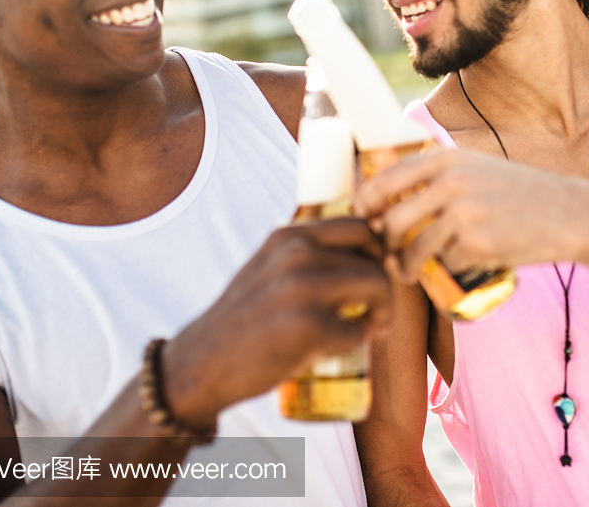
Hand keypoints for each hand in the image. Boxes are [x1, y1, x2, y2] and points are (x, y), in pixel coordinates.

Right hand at [164, 218, 391, 425]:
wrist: (203, 363)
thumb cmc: (247, 320)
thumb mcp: (271, 268)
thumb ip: (309, 254)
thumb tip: (371, 251)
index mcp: (289, 234)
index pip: (359, 225)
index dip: (376, 252)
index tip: (373, 275)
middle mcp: (296, 252)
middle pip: (374, 258)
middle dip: (385, 288)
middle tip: (376, 313)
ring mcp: (302, 287)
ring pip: (377, 286)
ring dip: (382, 313)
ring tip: (369, 329)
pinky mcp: (308, 326)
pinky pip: (359, 330)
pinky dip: (355, 344)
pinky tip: (335, 350)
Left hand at [356, 149, 588, 282]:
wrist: (569, 213)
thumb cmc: (518, 193)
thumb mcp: (476, 168)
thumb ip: (437, 177)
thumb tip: (385, 202)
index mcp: (447, 159)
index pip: (386, 180)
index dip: (367, 204)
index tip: (366, 219)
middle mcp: (452, 183)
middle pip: (394, 221)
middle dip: (385, 245)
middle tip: (389, 255)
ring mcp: (465, 214)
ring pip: (415, 250)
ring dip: (407, 267)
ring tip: (409, 273)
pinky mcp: (478, 245)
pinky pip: (447, 265)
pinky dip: (450, 270)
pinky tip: (465, 264)